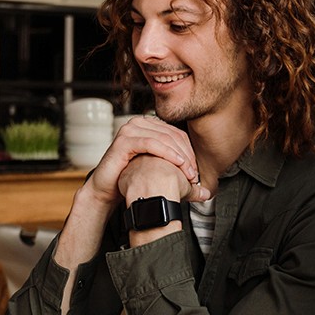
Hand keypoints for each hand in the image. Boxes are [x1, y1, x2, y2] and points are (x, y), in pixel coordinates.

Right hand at [81, 117, 207, 209]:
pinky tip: (178, 164)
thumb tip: (207, 192)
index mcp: (148, 125)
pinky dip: (168, 154)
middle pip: (172, 135)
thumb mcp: (158, 170)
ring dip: (180, 156)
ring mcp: (130, 129)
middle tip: (194, 175)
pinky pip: (151, 143)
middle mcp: (139, 123)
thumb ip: (180, 174)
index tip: (196, 171)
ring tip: (188, 173)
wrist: (107, 189)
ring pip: (164, 138)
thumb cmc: (131, 178)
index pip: (177, 134)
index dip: (190, 152)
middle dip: (187, 156)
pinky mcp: (124, 140)